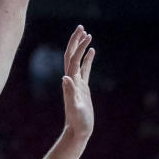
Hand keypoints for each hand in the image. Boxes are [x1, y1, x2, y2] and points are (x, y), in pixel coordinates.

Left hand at [62, 26, 93, 142]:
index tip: (86, 35)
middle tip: (81, 27)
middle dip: (76, 41)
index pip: (73, 59)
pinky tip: (93, 51)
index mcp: (70, 81)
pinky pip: (85, 69)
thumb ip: (70, 93)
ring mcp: (77, 83)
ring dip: (81, 47)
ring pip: (78, 60)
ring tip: (87, 34)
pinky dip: (88, 59)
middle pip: (72, 55)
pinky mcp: (83, 88)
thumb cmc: (78, 121)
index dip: (78, 47)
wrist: (78, 131)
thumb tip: (65, 78)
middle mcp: (72, 79)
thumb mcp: (74, 107)